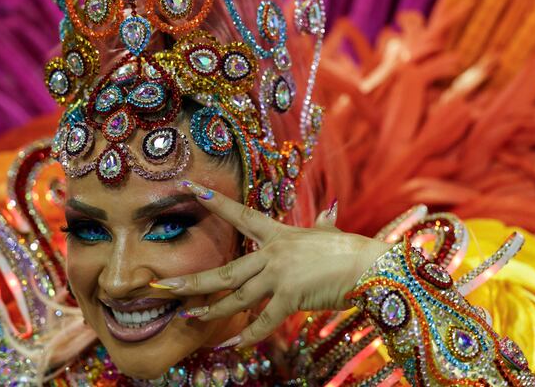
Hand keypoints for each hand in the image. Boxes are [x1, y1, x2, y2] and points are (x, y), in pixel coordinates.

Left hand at [150, 180, 392, 348]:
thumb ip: (321, 226)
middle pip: (225, 269)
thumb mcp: (329, 234)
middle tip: (164, 286)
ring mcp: (280, 274)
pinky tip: (234, 346)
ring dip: (211, 310)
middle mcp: (274, 252)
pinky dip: (248, 336)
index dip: (215, 203)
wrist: (370, 265)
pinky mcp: (291, 296)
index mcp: (279, 234)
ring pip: (237, 297)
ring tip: (189, 317)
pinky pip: (264, 321)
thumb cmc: (350, 251)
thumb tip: (327, 213)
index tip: (190, 188)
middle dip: (192, 280)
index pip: (241, 216)